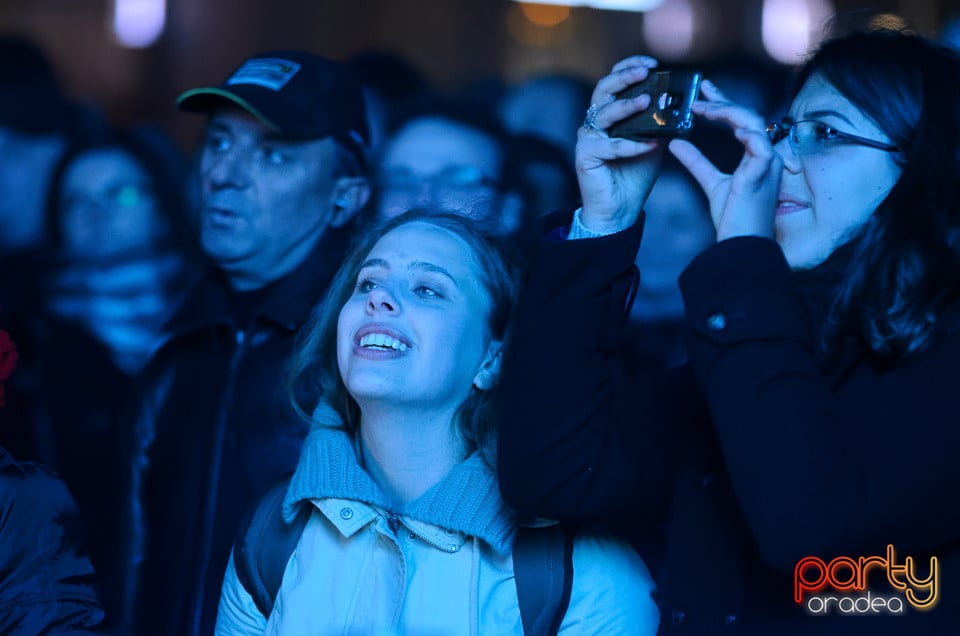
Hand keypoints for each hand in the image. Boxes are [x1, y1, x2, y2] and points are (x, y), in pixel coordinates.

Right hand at [577, 56, 665, 233]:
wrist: (620, 209)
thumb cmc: (633, 175)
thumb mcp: (653, 143)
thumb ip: (660, 124)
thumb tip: (680, 105)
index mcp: (610, 115)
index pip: (615, 82)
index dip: (629, 67)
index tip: (651, 63)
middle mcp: (595, 122)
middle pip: (604, 89)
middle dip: (625, 77)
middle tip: (645, 72)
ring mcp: (588, 138)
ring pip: (604, 113)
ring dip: (626, 106)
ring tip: (646, 101)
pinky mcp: (585, 156)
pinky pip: (609, 146)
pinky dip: (630, 145)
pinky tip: (648, 145)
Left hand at [668, 80, 779, 241]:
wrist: (741, 244)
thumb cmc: (733, 218)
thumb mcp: (711, 183)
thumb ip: (696, 161)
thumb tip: (675, 143)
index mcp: (755, 156)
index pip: (740, 121)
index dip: (723, 103)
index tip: (702, 93)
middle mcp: (765, 156)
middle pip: (747, 116)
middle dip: (724, 100)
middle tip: (700, 89)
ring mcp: (768, 164)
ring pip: (753, 124)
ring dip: (728, 112)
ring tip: (704, 106)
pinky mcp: (764, 175)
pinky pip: (761, 148)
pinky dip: (749, 136)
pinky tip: (734, 130)